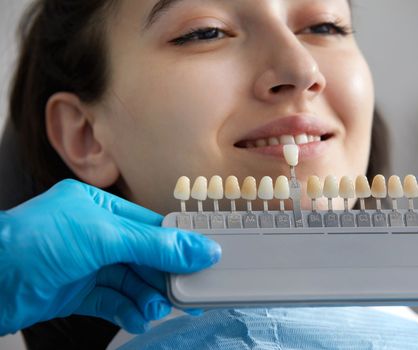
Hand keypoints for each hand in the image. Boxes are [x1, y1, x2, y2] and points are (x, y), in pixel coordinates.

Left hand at [0, 179, 220, 334]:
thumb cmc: (33, 244)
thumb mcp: (104, 237)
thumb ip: (154, 246)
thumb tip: (199, 249)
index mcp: (98, 206)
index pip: (149, 225)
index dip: (177, 243)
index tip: (202, 260)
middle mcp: (93, 233)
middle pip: (142, 255)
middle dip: (162, 276)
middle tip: (184, 293)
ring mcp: (84, 264)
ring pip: (129, 280)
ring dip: (146, 296)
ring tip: (156, 309)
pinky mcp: (75, 292)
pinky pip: (112, 300)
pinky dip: (127, 309)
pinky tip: (138, 316)